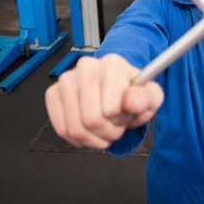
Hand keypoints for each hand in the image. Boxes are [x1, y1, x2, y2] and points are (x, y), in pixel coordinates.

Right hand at [44, 54, 163, 149]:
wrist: (118, 93)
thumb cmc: (134, 95)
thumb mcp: (150, 98)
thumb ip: (147, 98)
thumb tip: (133, 101)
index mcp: (113, 64)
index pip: (111, 109)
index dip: (121, 120)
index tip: (127, 114)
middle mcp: (86, 66)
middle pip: (91, 120)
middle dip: (108, 131)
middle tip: (116, 125)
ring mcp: (66, 79)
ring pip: (75, 128)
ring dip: (93, 138)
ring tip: (104, 128)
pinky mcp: (53, 93)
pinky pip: (61, 129)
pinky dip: (78, 139)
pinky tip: (89, 132)